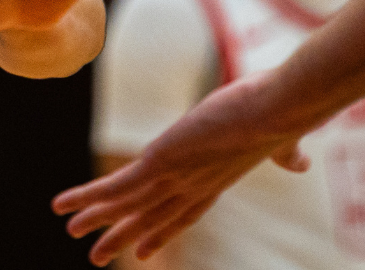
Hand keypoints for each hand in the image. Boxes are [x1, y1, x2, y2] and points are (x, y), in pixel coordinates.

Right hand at [52, 73, 309, 265]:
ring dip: (98, 220)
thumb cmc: (281, 115)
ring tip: (70, 232)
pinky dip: (88, 197)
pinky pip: (117, 187)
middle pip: (150, 218)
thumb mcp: (279, 137)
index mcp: (216, 179)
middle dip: (123, 236)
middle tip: (97, 258)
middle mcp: (194, 185)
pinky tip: (64, 205)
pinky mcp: (160, 163)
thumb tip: (300, 161)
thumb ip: (284, 153)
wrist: (280, 109)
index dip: (160, 231)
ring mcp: (176, 177)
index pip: (183, 213)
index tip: (144, 252)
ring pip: (128, 205)